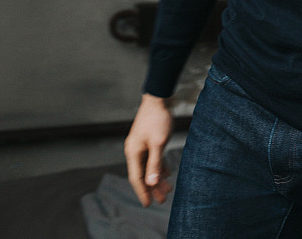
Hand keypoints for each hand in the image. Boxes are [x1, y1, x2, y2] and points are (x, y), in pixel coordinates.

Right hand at [124, 92, 173, 206]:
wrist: (159, 97)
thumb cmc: (158, 119)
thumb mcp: (158, 143)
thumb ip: (155, 163)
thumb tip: (152, 183)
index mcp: (133, 152)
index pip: (136, 178)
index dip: (143, 192)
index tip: (148, 205)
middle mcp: (134, 150)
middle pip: (142, 174)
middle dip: (152, 187)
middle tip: (163, 200)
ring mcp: (141, 144)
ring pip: (148, 166)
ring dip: (157, 177)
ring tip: (168, 189)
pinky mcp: (148, 140)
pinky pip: (152, 158)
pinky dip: (159, 166)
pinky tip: (167, 173)